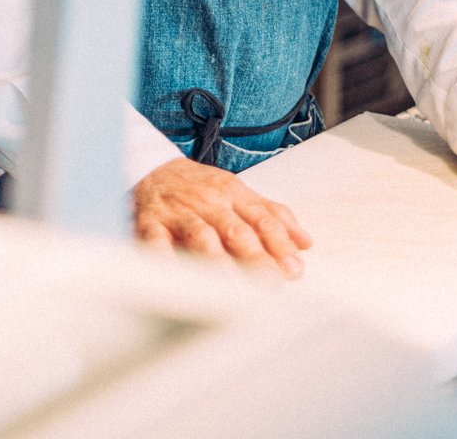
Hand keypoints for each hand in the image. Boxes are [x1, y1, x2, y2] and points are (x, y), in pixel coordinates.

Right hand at [132, 157, 312, 277]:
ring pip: (201, 237)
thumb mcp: (238, 192)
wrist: (151, 169)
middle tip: (271, 283)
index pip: (262, 219)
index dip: (279, 244)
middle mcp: (208, 202)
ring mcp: (179, 212)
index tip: (294, 270)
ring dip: (218, 262)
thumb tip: (305, 242)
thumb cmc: (200, 188)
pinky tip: (176, 278)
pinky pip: (156, 243)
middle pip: (235, 230)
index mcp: (233, 193)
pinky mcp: (150, 224)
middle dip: (255, 257)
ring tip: (232, 287)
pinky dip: (164, 260)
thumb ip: (271, 215)